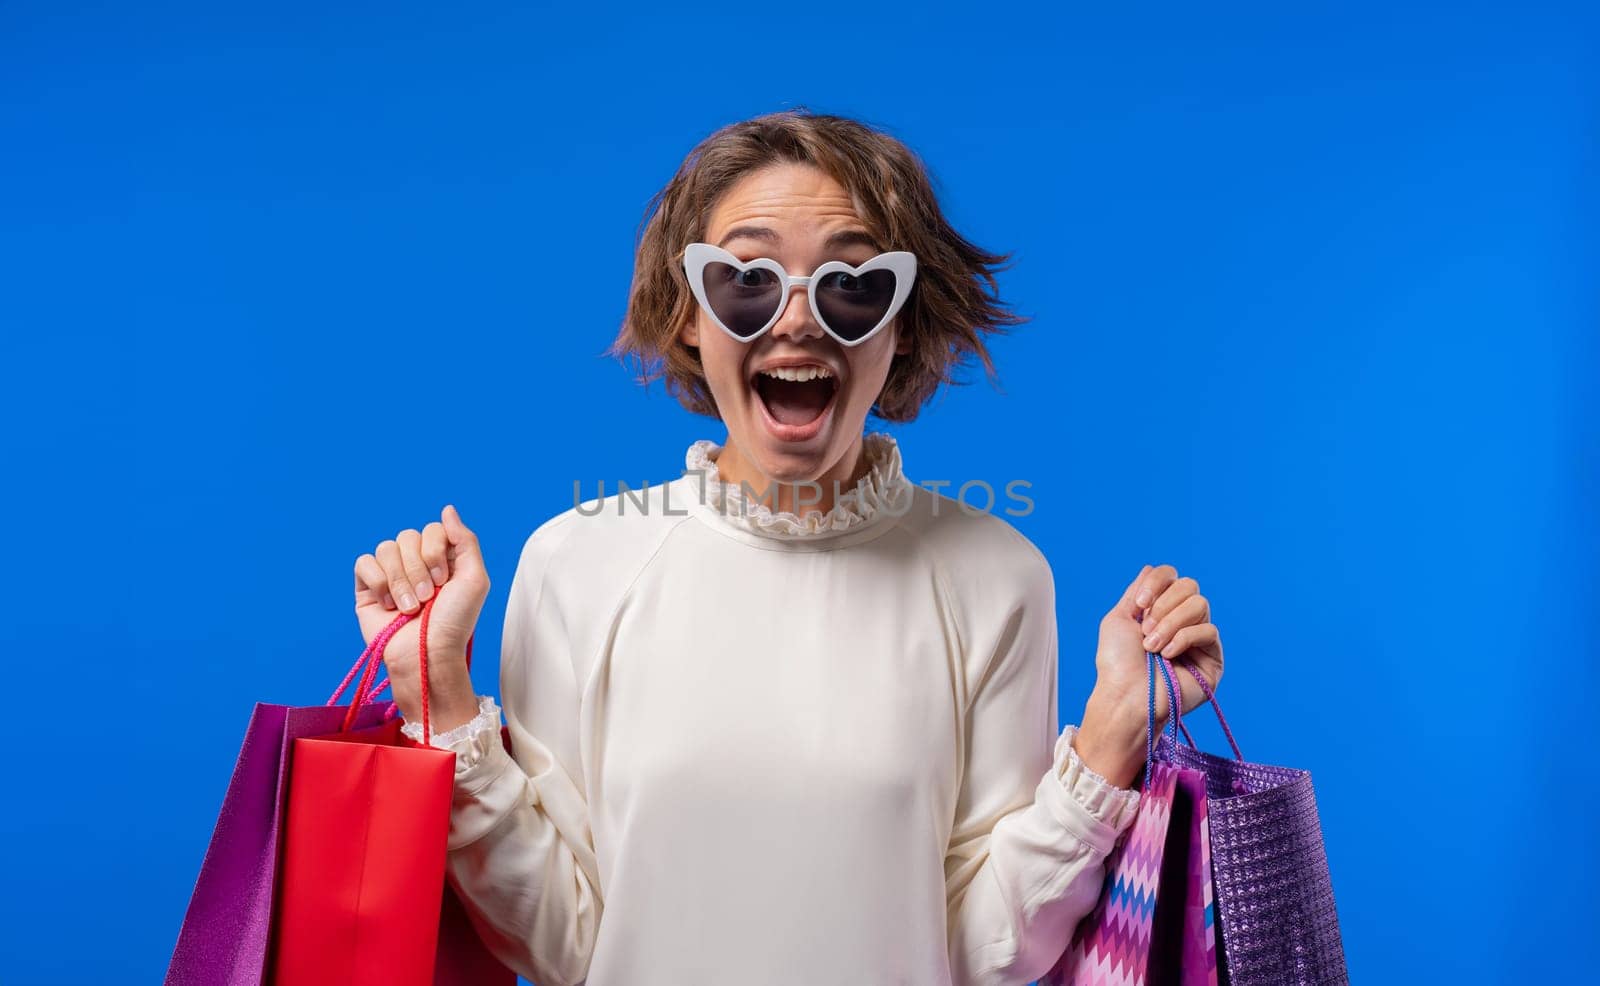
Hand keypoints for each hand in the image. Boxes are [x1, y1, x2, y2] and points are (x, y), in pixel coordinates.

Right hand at [352, 504, 488, 731]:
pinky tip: (388, 606)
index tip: (444, 581)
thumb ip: (465, 540)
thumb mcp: (474, 579)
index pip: (432, 529)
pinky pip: (364, 563)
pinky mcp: (367, 588)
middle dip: (419, 569)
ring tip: (410, 607)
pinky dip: (378, 584)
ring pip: (386, 548)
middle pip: (407, 536)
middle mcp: (415, 562)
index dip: (436, 552)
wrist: (427, 655)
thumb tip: (447, 509)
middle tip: (428, 598)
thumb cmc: (454, 623)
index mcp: (441, 557)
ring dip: (401, 581)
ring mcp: (390, 574)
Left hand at [1075, 564, 1224, 787]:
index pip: (1172, 576)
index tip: (1139, 604)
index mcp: (1160, 610)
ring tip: (1153, 646)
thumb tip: (1151, 568)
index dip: (1157, 583)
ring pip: (1199, 604)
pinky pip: (1209, 630)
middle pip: (1189, 586)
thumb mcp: (1119, 618)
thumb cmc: (1117, 663)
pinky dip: (1184, 639)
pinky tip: (1168, 655)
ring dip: (1171, 624)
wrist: (1126, 696)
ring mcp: (1199, 639)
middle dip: (1163, 606)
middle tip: (1146, 630)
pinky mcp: (1213, 658)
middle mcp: (1182, 621)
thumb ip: (1137, 592)